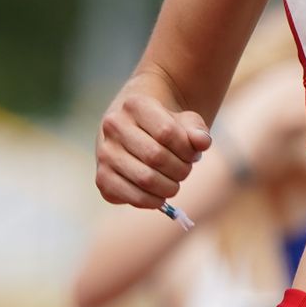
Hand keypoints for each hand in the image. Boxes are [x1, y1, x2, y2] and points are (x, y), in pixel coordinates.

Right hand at [95, 87, 210, 209]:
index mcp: (135, 104)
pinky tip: (161, 196)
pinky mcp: (102, 177)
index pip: (166, 132)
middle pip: (156, 156)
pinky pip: (129, 196)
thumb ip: (198, 130)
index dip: (187, 149)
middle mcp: (113, 126)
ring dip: (169, 187)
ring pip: (144, 179)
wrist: (136, 130)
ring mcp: (104, 152)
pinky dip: (152, 201)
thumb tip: (203, 142)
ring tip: (175, 183)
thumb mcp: (186, 121)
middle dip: (180, 169)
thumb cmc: (167, 125)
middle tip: (186, 170)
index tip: (193, 154)